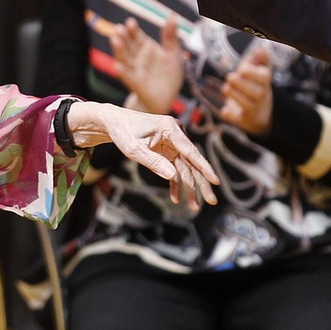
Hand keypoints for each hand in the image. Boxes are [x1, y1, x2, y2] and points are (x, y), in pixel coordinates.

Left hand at [65, 100, 219, 209]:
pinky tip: (176, 197)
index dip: (203, 167)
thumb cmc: (123, 132)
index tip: (215, 180)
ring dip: (189, 187)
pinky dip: (175, 182)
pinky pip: (176, 168)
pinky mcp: (168, 149)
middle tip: (211, 201)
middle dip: (200, 183)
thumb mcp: (134, 149)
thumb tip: (173, 176)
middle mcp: (176, 134)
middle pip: (191, 162)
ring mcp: (173, 142)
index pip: (190, 151)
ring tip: (194, 206)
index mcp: (170, 128)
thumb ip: (153, 162)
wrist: (115, 123)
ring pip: (185, 167)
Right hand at [110, 14, 185, 114]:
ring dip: (119, 50)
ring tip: (114, 40)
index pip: (136, 36)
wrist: (166, 98)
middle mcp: (137, 58)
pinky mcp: (136, 84)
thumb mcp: (173, 53)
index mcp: (145, 48)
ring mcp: (135, 70)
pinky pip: (128, 77)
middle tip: (119, 28)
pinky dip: (122, 72)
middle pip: (128, 45)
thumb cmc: (168, 76)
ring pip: (125, 58)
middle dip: (123, 37)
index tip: (131, 22)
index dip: (133, 30)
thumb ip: (170, 36)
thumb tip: (171, 15)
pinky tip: (117, 66)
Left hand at [220, 45, 273, 135]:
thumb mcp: (258, 71)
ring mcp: (253, 110)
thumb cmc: (255, 86)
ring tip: (226, 88)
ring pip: (245, 104)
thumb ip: (259, 59)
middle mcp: (262, 97)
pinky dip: (228, 114)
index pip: (264, 76)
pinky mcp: (243, 121)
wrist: (259, 114)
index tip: (241, 69)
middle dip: (238, 81)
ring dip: (231, 93)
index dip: (250, 71)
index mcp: (265, 82)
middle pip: (255, 91)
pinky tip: (225, 109)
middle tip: (230, 77)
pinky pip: (235, 118)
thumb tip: (261, 49)